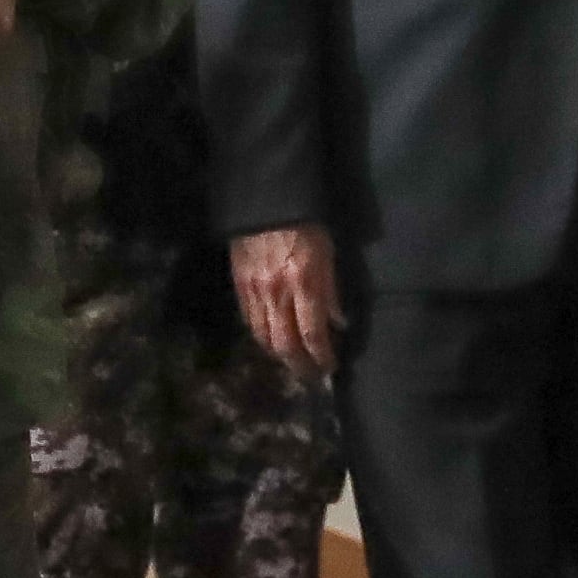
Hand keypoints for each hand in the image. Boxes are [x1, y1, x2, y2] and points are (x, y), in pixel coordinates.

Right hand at [232, 224, 342, 381]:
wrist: (265, 201)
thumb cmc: (306, 224)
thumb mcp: (328, 254)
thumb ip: (331, 291)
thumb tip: (339, 323)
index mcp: (303, 282)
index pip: (312, 333)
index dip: (322, 356)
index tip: (331, 367)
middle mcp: (277, 292)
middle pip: (285, 344)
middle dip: (299, 365)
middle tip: (311, 376)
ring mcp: (254, 290)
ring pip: (263, 337)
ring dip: (279, 355)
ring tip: (294, 362)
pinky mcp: (238, 285)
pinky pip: (249, 321)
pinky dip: (262, 337)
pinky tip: (272, 340)